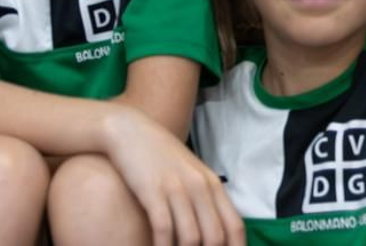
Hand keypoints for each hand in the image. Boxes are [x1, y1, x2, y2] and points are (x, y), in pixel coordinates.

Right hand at [101, 108, 244, 245]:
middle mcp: (200, 186)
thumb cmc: (159, 156)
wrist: (130, 130)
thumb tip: (214, 233)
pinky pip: (163, 230)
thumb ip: (204, 199)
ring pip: (191, 239)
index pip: (235, 227)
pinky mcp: (153, 191)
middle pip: (215, 238)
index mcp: (213, 184)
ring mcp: (177, 188)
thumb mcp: (190, 173)